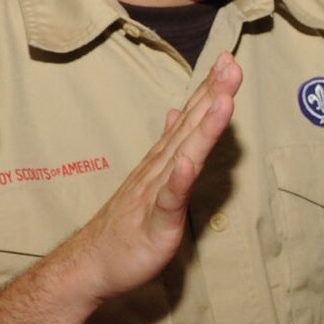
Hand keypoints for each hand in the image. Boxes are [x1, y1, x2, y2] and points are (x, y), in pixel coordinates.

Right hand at [52, 54, 240, 303]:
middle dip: (213, 95)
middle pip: (190, 127)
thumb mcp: (153, 180)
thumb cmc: (126, 224)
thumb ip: (169, 146)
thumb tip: (179, 112)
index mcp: (162, 161)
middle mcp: (159, 170)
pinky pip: (168, 200)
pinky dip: (179, 181)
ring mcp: (155, 194)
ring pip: (183, 156)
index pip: (189, 118)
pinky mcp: (155, 222)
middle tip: (232, 65)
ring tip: (223, 100)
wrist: (91, 263)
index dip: (209, 89)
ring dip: (203, 128)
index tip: (227, 60)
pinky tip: (189, 163)